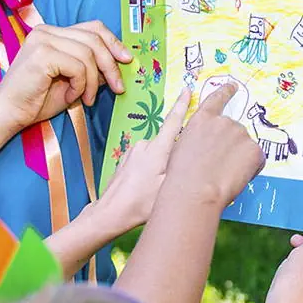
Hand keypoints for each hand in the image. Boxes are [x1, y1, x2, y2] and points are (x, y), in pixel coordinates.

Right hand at [0, 21, 132, 133]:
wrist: (9, 114)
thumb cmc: (37, 101)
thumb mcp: (73, 82)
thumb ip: (92, 69)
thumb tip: (120, 63)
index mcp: (52, 33)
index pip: (92, 28)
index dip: (113, 42)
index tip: (127, 60)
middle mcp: (46, 31)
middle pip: (94, 38)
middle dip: (111, 65)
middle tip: (118, 88)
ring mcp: (43, 40)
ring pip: (88, 54)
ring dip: (94, 81)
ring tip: (87, 99)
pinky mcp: (42, 54)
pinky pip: (78, 67)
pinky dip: (80, 85)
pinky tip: (71, 96)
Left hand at [93, 82, 186, 231]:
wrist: (110, 212)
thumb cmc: (140, 204)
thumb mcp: (168, 186)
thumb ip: (181, 166)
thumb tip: (192, 152)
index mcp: (157, 149)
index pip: (173, 121)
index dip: (182, 104)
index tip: (187, 89)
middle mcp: (144, 145)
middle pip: (168, 141)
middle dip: (176, 152)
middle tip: (178, 173)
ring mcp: (133, 152)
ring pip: (157, 152)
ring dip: (162, 163)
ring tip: (160, 185)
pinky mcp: (126, 160)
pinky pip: (145, 159)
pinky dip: (151, 168)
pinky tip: (148, 185)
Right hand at [167, 84, 263, 207]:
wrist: (194, 190)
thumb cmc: (181, 175)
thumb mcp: (181, 146)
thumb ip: (199, 138)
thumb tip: (209, 145)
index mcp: (203, 119)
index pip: (217, 98)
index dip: (226, 91)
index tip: (232, 86)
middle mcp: (224, 122)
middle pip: (234, 132)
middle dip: (231, 147)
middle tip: (219, 166)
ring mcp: (241, 134)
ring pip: (245, 148)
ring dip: (239, 159)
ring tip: (223, 175)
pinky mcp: (254, 150)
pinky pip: (256, 161)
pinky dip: (250, 170)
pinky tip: (235, 178)